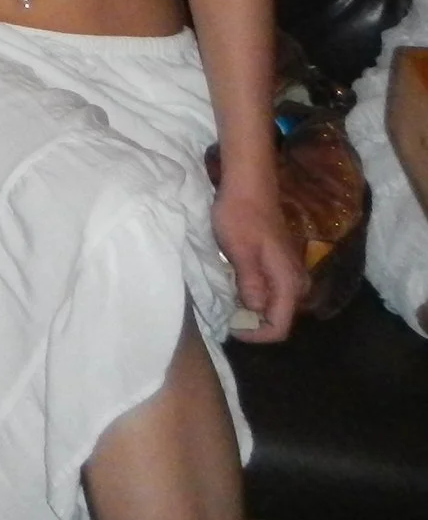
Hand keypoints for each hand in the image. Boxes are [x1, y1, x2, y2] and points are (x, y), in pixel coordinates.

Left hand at [212, 178, 304, 342]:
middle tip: (225, 314)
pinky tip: (233, 284)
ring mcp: (289, 273)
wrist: (249, 184)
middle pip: (278, 318)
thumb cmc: (240, 216)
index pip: (279, 327)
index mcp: (288, 283)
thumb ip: (250, 283)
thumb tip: (254, 311)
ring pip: (273, 305)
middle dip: (252, 323)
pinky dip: (251, 293)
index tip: (229, 327)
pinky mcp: (279, 264)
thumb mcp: (239, 250)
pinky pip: (269, 290)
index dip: (255, 334)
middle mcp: (295, 282)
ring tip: (226, 300)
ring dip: (250, 308)